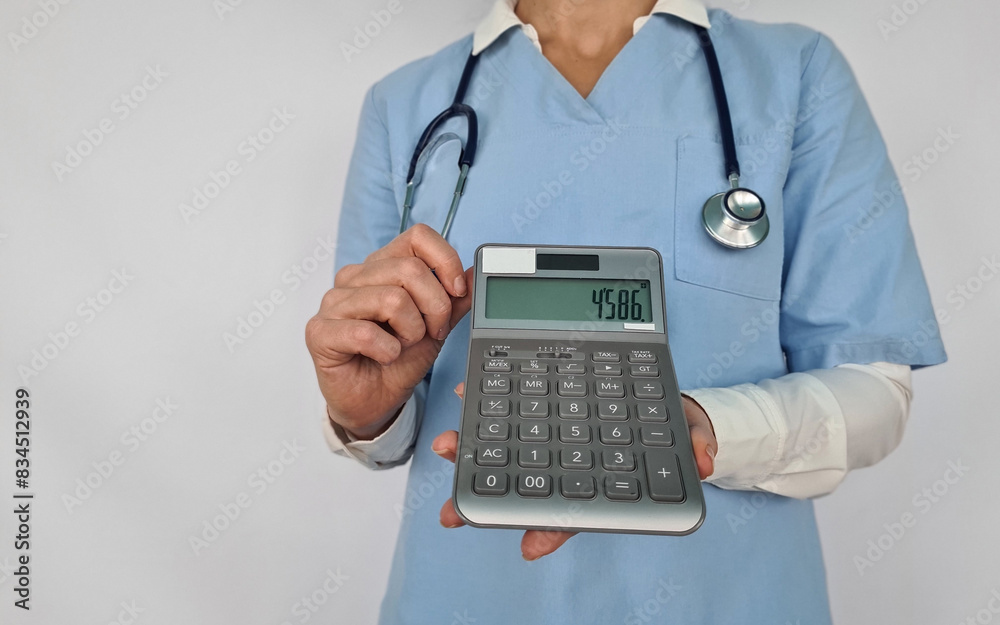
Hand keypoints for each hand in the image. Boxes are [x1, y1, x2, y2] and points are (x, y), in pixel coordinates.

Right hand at [306, 224, 472, 439]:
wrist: (373, 402)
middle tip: (432, 333)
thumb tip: (473, 274)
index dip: (445, 261)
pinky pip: (366, 332)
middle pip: (410, 270)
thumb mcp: (436, 328)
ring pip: (392, 299)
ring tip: (402, 346)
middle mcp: (354, 277)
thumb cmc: (398, 361)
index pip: (417, 237)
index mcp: (381, 266)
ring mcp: (333, 302)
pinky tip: (383, 357)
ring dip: (411, 331)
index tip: (457, 291)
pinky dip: (387, 350)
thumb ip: (453, 300)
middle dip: (435, 307)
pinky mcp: (319, 331)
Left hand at [433, 385, 717, 560]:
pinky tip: (466, 392)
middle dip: (485, 494)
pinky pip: (509, 401)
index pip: (572, 511)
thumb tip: (704, 460)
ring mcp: (549, 432)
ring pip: (506, 446)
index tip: (529, 546)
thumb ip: (694, 447)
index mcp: (597, 479)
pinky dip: (487, 398)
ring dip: (472, 448)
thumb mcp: (688, 436)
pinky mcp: (540, 399)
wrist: (662, 396)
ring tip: (444, 446)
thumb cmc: (670, 428)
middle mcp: (566, 461)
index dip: (551, 530)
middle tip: (451, 510)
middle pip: (522, 484)